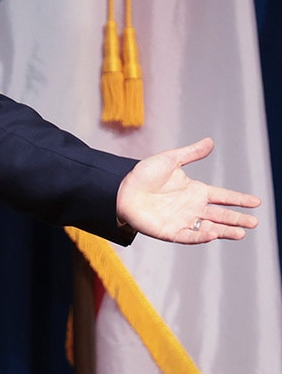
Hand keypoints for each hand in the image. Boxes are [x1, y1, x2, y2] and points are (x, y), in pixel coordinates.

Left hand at [116, 137, 259, 243]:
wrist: (121, 189)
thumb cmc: (143, 174)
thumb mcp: (170, 160)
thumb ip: (191, 153)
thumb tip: (210, 141)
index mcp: (195, 190)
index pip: (223, 196)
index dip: (239, 199)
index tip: (256, 202)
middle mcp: (192, 207)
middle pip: (221, 214)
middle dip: (237, 219)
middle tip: (254, 222)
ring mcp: (183, 220)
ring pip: (209, 227)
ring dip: (224, 230)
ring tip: (241, 232)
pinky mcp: (171, 231)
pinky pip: (190, 236)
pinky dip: (201, 235)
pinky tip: (212, 232)